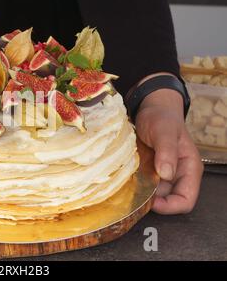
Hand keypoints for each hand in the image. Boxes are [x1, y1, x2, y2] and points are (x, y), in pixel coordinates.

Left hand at [135, 88, 202, 214]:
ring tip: (127, 185)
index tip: (152, 202)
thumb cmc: (161, 117)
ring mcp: (163, 174)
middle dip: (152, 201)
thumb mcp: (164, 131)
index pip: (186, 200)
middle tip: (134, 194)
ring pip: (153, 194)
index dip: (170, 206)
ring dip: (141, 193)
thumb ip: (167, 152)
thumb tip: (166, 174)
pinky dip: (135, 185)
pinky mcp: (150, 170)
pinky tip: (125, 179)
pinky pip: (144, 184)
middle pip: (167, 200)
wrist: (151, 108)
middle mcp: (178, 175)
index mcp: (189, 169)